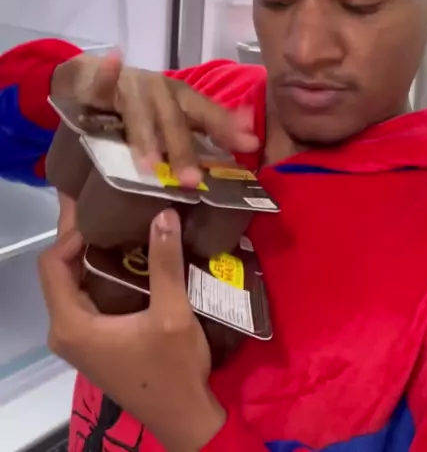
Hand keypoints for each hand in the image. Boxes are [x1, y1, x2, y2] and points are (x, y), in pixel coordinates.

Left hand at [39, 209, 225, 451]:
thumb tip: (162, 212)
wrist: (183, 418)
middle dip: (80, 234)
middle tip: (105, 199)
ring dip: (91, 251)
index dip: (72, 232)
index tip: (106, 211)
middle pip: (59, 269)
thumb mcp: (173, 314)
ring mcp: (77, 337)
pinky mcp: (92, 341)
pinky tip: (126, 252)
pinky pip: (85, 295)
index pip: (52, 263)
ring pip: (72, 281)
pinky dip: (99, 270)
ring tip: (118, 218)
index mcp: (71, 324)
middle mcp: (64, 330)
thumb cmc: (173, 370)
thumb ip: (165, 263)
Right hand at [50, 52, 258, 184]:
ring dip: (146, 136)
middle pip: (175, 118)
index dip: (227, 127)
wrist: (94, 77)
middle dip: (183, 149)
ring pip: (140, 112)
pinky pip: (103, 79)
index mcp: (181, 99)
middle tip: (191, 180)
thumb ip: (197, 135)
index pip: (208, 113)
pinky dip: (107, 71)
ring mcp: (132, 85)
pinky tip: (114, 59)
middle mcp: (161, 89)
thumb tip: (238, 152)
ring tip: (150, 165)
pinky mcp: (101, 81)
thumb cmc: (141, 104)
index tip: (250, 143)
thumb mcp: (170, 118)